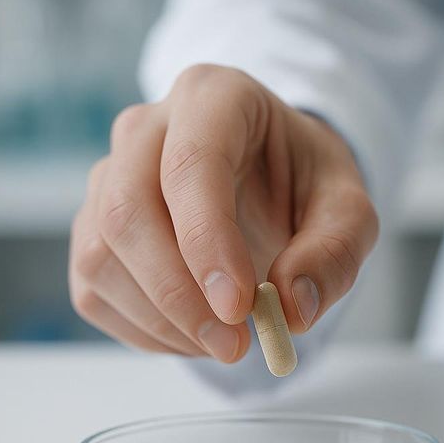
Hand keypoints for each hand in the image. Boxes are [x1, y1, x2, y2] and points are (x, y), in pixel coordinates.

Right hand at [69, 64, 377, 360]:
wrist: (273, 181)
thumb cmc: (307, 183)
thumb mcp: (349, 210)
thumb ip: (334, 253)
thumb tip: (292, 308)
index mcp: (214, 97)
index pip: (190, 165)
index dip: (206, 241)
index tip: (238, 307)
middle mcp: (145, 127)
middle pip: (128, 211)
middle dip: (177, 293)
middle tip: (233, 345)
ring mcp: (108, 176)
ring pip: (101, 254)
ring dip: (161, 318)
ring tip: (225, 343)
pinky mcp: (94, 228)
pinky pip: (94, 288)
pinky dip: (143, 330)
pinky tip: (195, 336)